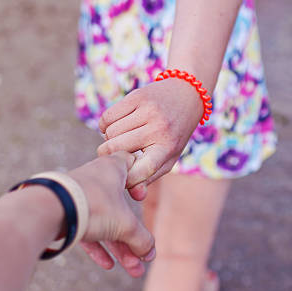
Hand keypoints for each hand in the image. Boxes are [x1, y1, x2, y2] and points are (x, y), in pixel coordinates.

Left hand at [68, 152, 154, 276]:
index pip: (131, 163)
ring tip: (133, 271)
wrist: (49, 210)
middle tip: (143, 259)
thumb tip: (150, 254)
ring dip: (120, 248)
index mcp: (112, 169)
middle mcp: (96, 179)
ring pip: (105, 223)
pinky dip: (98, 246)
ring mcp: (80, 196)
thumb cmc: (93, 206)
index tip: (140, 196)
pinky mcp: (66, 212)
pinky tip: (108, 264)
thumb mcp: (126, 225)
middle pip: (121, 209)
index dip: (139, 180)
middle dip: (134, 238)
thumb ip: (142, 240)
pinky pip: (87, 229)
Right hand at [97, 78, 201, 193]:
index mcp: (167, 148)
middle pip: (115, 148)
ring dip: (109, 138)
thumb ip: (149, 178)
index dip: (125, 177)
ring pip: (109, 132)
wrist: (186, 94)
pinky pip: (107, 117)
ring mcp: (148, 111)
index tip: (122, 176)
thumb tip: (135, 196)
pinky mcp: (137, 96)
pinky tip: (116, 126)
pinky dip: (105, 125)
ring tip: (120, 138)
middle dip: (108, 154)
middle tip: (115, 153)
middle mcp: (159, 128)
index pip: (140, 170)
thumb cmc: (173, 135)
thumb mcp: (168, 158)